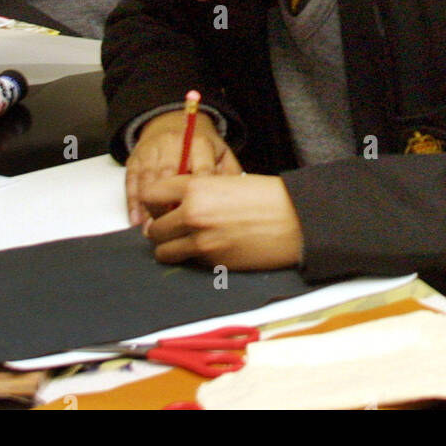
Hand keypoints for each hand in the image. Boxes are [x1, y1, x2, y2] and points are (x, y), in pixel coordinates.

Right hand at [126, 110, 241, 224]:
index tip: (200, 218)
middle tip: (174, 229)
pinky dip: (132, 202)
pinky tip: (136, 219)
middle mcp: (174, 143)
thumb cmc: (200, 146)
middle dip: (171, 204)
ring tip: (154, 231)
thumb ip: (229, 174)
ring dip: (149, 207)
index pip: (201, 170)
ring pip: (149, 179)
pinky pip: (131, 180)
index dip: (200, 196)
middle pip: (170, 174)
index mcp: (199, 142)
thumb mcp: (220, 153)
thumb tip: (237, 199)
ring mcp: (153, 150)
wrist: (171, 122)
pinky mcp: (136, 157)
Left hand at [142, 173, 303, 269]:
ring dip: (170, 248)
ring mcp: (202, 241)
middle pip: (153, 229)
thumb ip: (197, 192)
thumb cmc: (266, 197)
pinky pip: (189, 263)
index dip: (154, 204)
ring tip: (185, 242)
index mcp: (196, 188)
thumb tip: (176, 205)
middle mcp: (193, 214)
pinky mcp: (214, 262)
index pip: (151, 195)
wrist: (294, 219)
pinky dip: (192, 259)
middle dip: (160, 229)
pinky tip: (208, 248)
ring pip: (164, 252)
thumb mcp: (225, 182)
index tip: (161, 207)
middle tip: (173, 228)